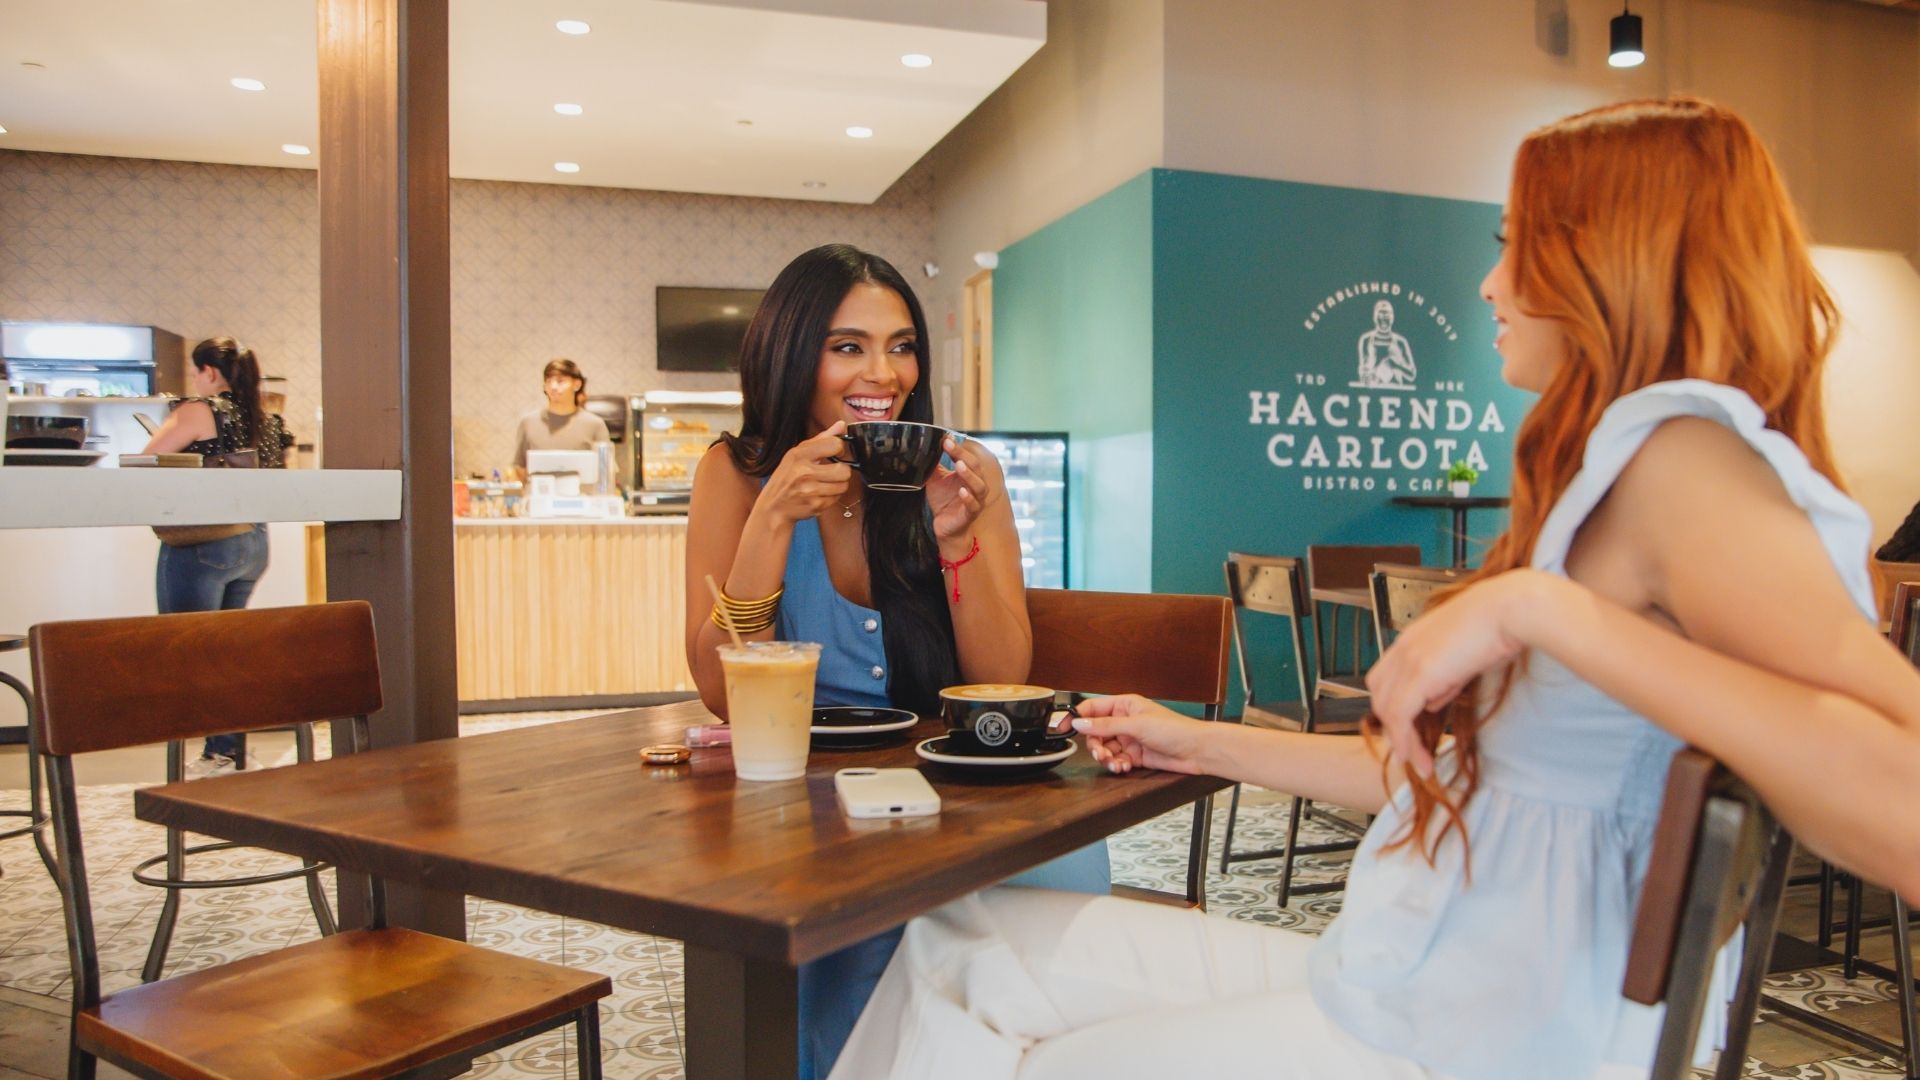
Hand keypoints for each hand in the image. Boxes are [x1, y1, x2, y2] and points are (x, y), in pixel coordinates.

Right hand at [755, 422, 853, 523]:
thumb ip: (821, 439)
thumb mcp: (797, 453)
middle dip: (842, 471)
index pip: (834, 444)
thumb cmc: (786, 477)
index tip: (835, 453)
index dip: (839, 449)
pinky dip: (831, 497)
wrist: (773, 506)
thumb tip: (841, 425)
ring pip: (843, 485)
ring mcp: (810, 491)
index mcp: (799, 455)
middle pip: (844, 470)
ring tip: (825, 483)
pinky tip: (820, 494)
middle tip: (832, 472)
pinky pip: (837, 498)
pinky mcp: (815, 505)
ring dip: (837, 485)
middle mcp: (804, 472)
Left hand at [926, 435, 1001, 543]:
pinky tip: (962, 491)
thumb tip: (925, 447)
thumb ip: (933, 465)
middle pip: (975, 467)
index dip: (957, 448)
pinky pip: (973, 506)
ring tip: (959, 466)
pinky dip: (969, 498)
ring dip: (969, 475)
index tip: (945, 439)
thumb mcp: (935, 480)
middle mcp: (975, 485)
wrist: (945, 527)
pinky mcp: (970, 515)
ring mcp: (975, 500)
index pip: (967, 457)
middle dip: (962, 455)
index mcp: (968, 474)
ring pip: (979, 486)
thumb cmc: (944, 502)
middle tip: (950, 446)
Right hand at [1069, 695, 1213, 775]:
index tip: (1063, 727)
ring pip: (1105, 749)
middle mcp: (1125, 721)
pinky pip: (1117, 760)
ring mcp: (1130, 739)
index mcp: (1124, 705)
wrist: (1197, 751)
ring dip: (1107, 758)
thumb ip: (1105, 726)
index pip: (1092, 709)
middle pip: (1096, 733)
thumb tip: (1079, 723)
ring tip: (1115, 763)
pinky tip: (1124, 766)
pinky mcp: (1135, 755)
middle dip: (1095, 745)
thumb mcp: (1136, 725)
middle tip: (1100, 753)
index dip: (1076, 717)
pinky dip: (1117, 765)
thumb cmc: (1175, 729)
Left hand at [1363, 569, 1545, 775]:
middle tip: (1411, 750)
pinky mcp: (1419, 674)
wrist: (1511, 609)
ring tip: (1420, 763)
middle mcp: (1403, 647)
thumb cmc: (1500, 625)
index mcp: (1413, 638)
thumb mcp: (1465, 656)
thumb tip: (1433, 702)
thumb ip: (1444, 680)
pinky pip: (1399, 715)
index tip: (1407, 730)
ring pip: (1387, 709)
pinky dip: (1405, 740)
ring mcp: (1408, 659)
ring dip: (1402, 741)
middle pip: (1380, 694)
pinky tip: (1417, 757)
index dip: (1393, 706)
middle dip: (1392, 725)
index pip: (1387, 678)